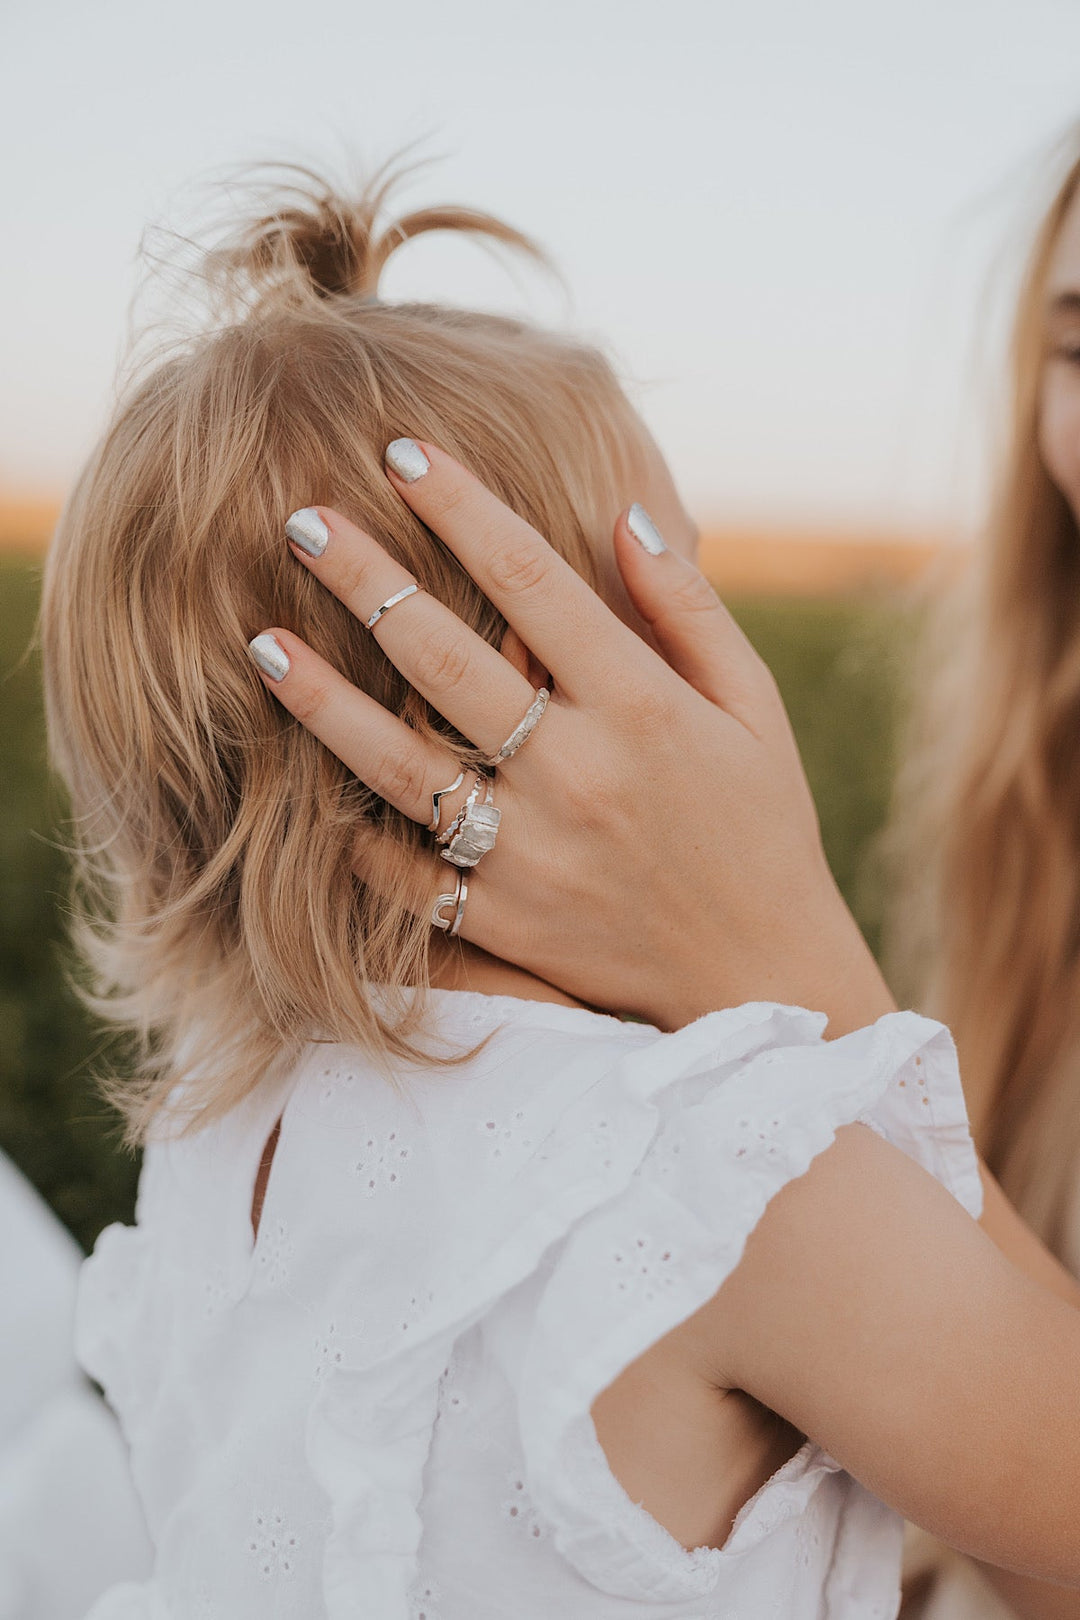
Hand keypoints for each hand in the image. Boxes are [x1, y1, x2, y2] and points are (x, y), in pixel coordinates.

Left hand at [248, 441, 893, 1032]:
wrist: (763, 976)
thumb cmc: (763, 824)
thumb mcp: (755, 706)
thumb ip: (689, 607)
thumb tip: (624, 510)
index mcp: (643, 706)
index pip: (533, 581)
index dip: (462, 508)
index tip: (402, 451)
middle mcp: (579, 774)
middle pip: (445, 658)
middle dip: (365, 579)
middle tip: (299, 518)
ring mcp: (534, 854)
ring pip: (400, 766)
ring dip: (322, 700)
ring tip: (258, 641)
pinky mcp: (505, 921)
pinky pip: (403, 875)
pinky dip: (352, 833)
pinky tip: (305, 783)